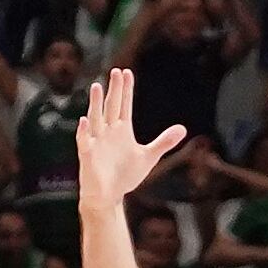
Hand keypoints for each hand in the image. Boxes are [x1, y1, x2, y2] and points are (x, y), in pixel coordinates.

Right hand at [74, 67, 186, 209]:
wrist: (110, 196)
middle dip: (114, 90)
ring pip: (95, 119)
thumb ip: (164, 142)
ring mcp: (97, 142)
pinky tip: (84, 121)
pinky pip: (84, 141)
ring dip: (95, 103)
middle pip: (111, 106)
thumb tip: (183, 129)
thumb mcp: (148, 156)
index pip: (124, 105)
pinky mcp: (88, 155)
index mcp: (122, 130)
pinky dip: (83, 132)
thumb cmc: (126, 175)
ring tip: (97, 86)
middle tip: (116, 71)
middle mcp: (108, 132)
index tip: (127, 72)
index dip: (126, 90)